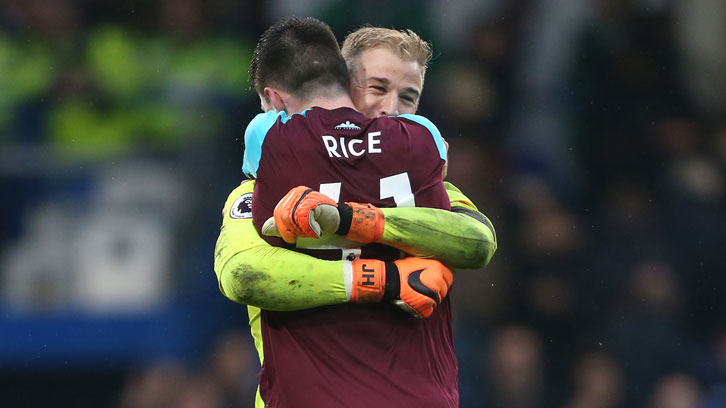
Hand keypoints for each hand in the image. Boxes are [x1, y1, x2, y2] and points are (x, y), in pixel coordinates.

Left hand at [262, 186, 384, 243]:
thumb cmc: (318, 222)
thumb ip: (282, 225)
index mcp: (292, 194)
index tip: (290, 237)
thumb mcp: (297, 223)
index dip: (282, 228)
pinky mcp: (312, 202)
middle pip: (283, 215)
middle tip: (300, 236)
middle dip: (290, 230)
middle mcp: (297, 191)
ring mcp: (305, 195)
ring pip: (292, 219)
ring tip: (310, 231)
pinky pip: (303, 219)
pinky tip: (316, 230)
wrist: (339, 221)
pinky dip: (309, 229)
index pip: (278, 212)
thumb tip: (264, 229)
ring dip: (301, 230)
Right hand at [349, 257, 452, 318]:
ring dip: (430, 300)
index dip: (442, 281)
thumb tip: (437, 270)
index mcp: (438, 267)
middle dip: (437, 291)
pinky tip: (416, 303)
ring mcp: (433, 294)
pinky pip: (430, 310)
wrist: (390, 280)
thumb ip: (430, 266)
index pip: (449, 277)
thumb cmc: (401, 270)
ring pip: (437, 301)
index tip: (435, 282)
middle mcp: (438, 280)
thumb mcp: (418, 260)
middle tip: (424, 290)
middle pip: (444, 290)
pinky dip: (424, 309)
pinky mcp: (427, 305)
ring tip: (418, 295)